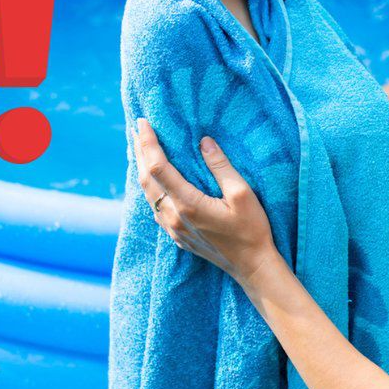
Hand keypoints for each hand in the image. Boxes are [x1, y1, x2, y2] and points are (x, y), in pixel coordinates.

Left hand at [134, 118, 278, 285]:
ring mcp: (172, 227)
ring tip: (142, 148)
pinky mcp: (176, 234)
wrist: (251, 266)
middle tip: (137, 129)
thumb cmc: (251, 229)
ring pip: (148, 194)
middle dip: (140, 152)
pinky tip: (154, 178)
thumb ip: (221, 167)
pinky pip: (155, 205)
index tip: (144, 123)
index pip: (158, 167)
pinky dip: (150, 186)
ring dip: (142, 169)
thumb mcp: (242, 194)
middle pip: (146, 179)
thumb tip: (203, 142)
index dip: (148, 143)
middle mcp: (174, 216)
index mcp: (188, 204)